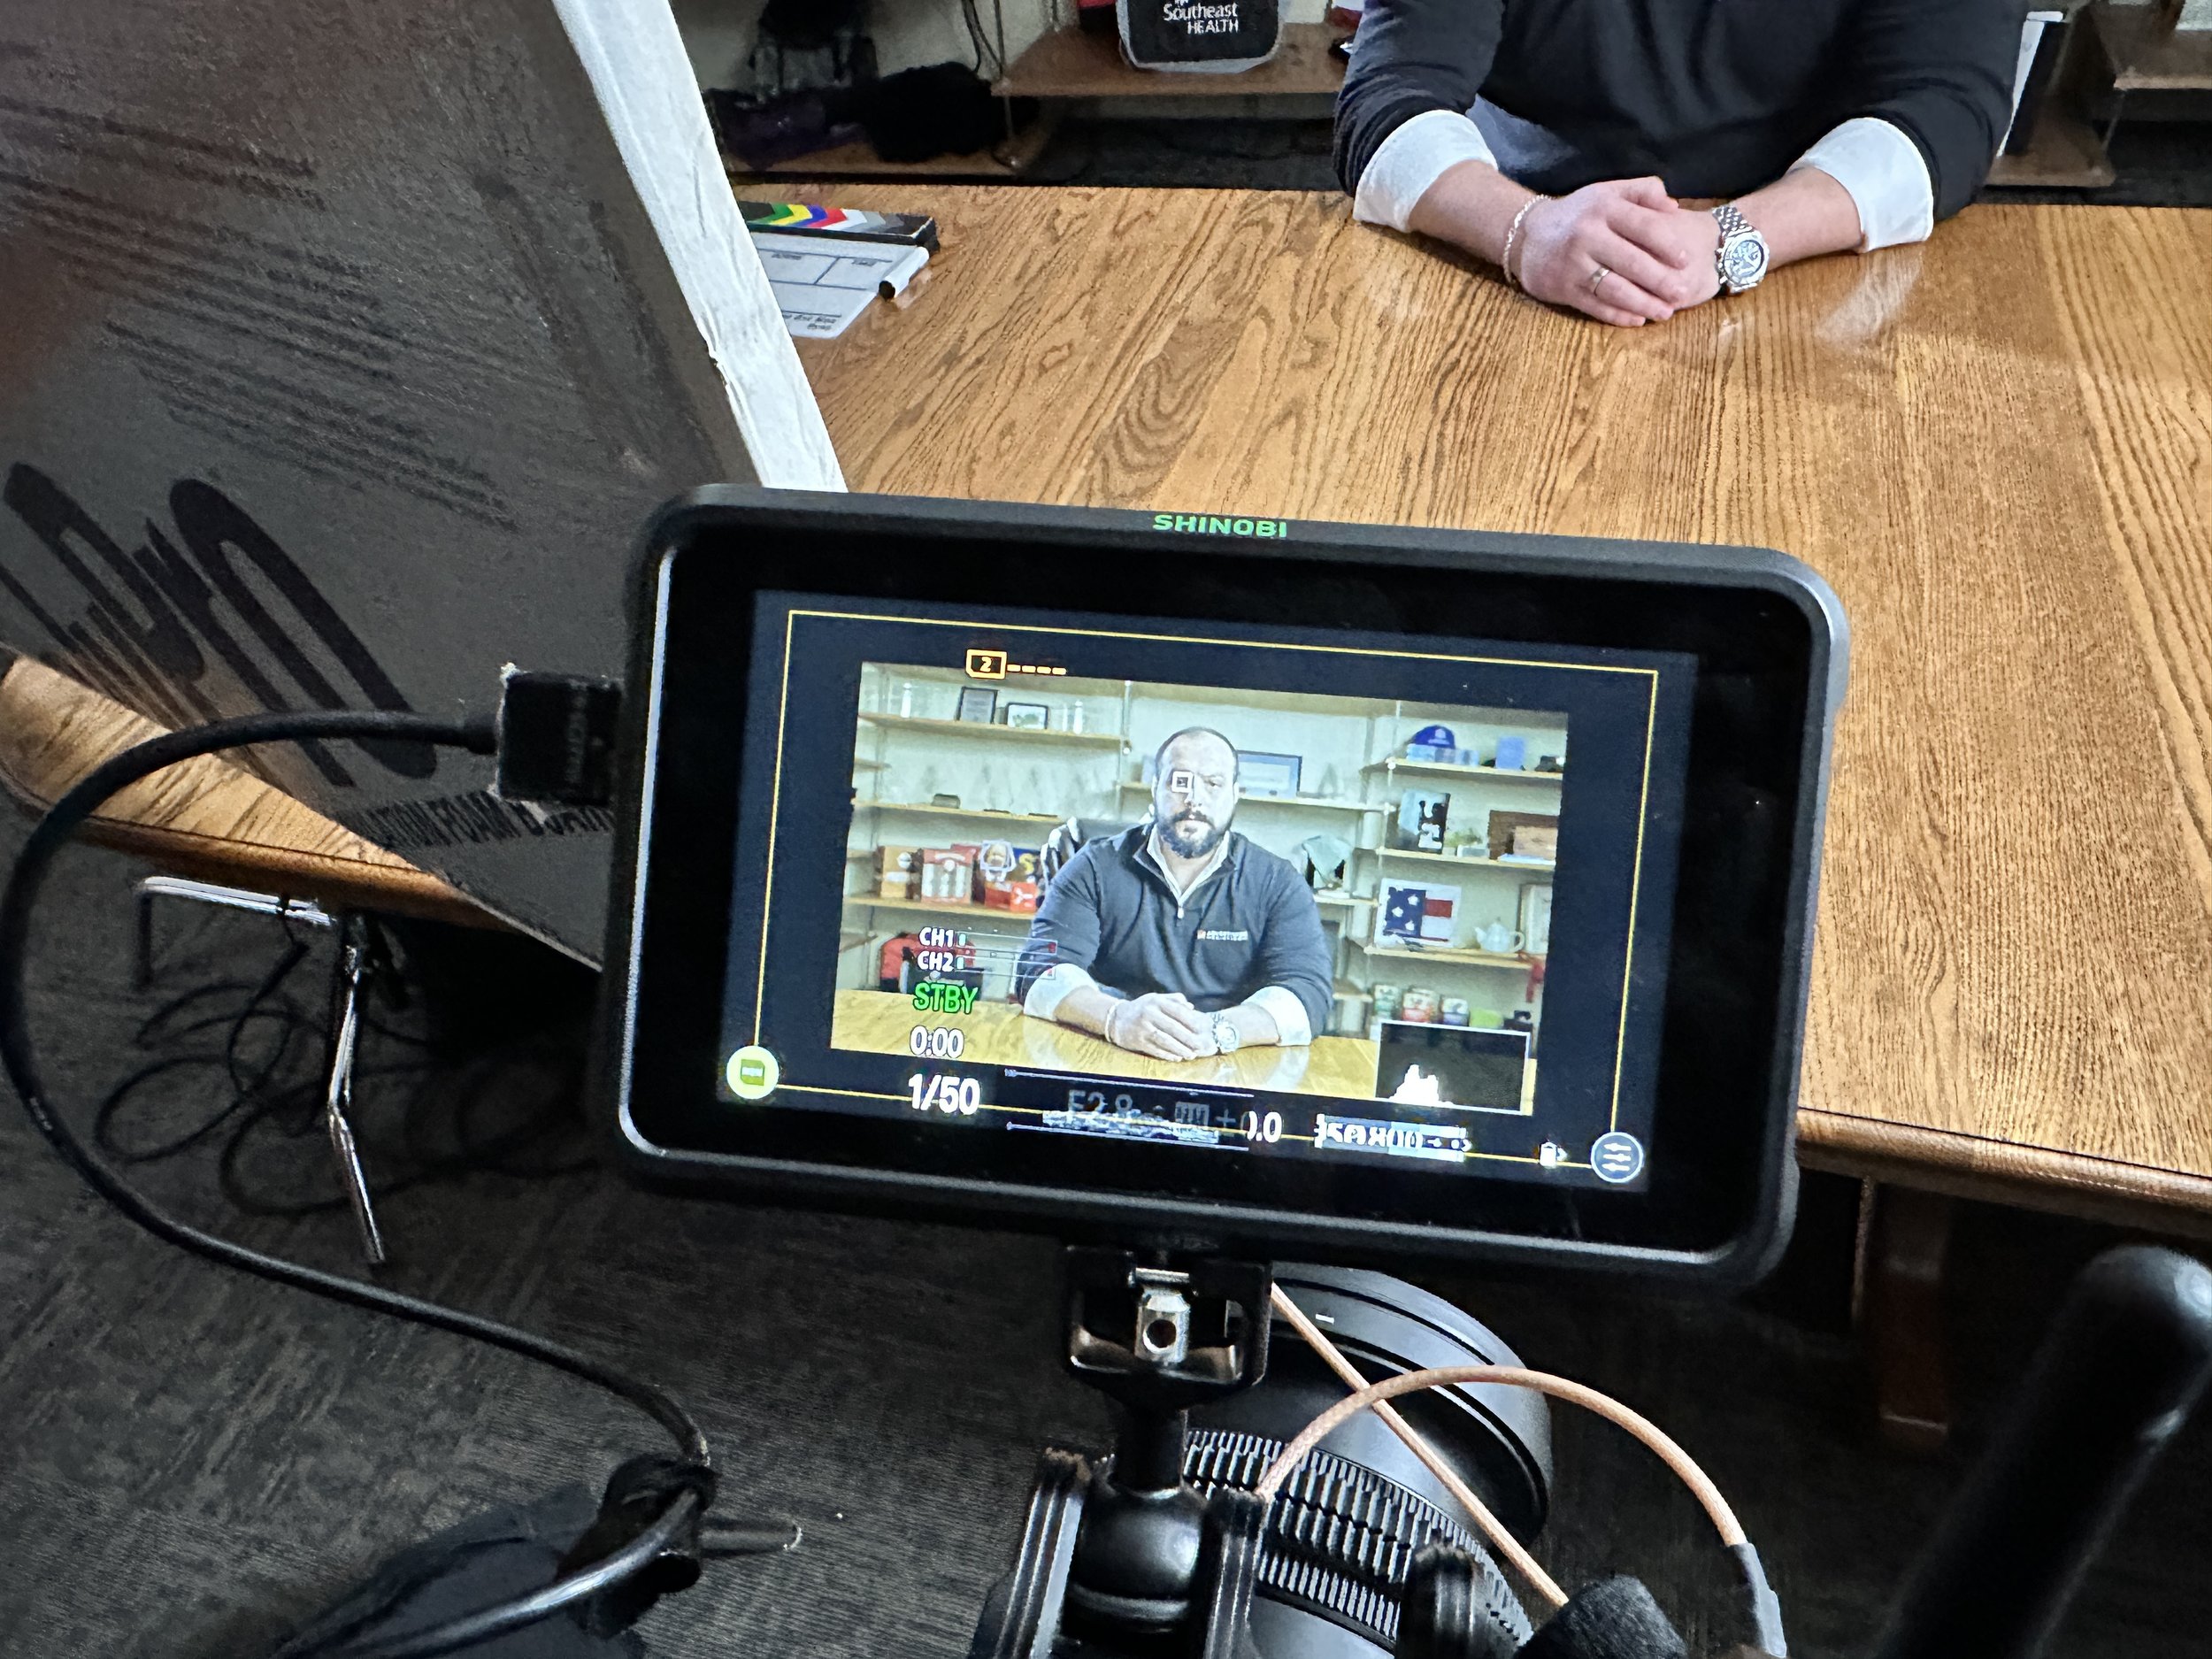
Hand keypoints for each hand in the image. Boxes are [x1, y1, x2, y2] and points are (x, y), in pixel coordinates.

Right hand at [1107, 992, 1215, 1060]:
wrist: (1116, 1019)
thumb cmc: (1141, 1008)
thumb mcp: (1156, 998)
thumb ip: (1174, 1000)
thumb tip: (1191, 1007)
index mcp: (1156, 1002)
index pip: (1178, 1011)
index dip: (1191, 1021)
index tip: (1201, 1030)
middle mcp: (1149, 1014)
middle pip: (1173, 1028)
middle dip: (1188, 1039)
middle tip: (1199, 1046)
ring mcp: (1142, 1028)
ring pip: (1165, 1040)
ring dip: (1179, 1049)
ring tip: (1191, 1055)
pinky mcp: (1137, 1041)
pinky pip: (1155, 1049)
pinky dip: (1167, 1055)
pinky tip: (1177, 1058)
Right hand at [1515, 178, 1711, 325]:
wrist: (1527, 236)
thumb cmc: (1579, 214)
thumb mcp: (1606, 192)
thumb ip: (1641, 192)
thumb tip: (1673, 206)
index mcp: (1603, 208)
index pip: (1642, 226)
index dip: (1667, 244)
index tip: (1685, 260)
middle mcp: (1587, 235)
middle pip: (1631, 262)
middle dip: (1660, 280)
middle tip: (1682, 293)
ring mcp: (1573, 264)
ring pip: (1615, 288)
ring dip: (1643, 303)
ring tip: (1665, 312)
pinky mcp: (1563, 288)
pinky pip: (1595, 305)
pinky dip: (1618, 315)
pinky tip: (1637, 320)